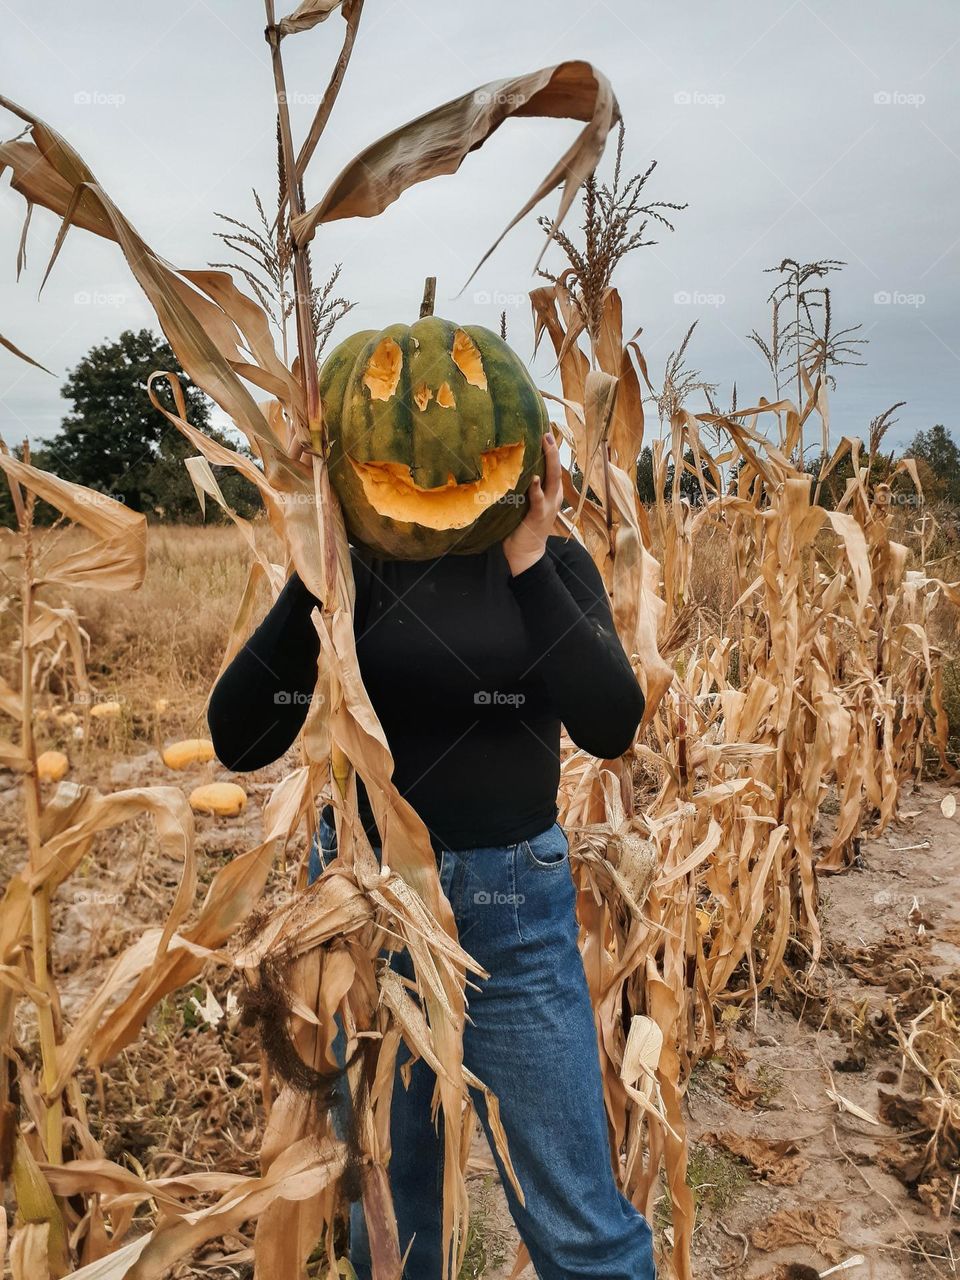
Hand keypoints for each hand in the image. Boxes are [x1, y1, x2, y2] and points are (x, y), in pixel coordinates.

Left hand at [503, 431, 561, 575]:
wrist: (525, 554)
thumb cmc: (520, 527)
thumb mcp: (522, 503)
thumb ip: (519, 487)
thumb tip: (503, 467)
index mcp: (550, 493)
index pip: (552, 468)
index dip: (550, 450)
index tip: (544, 431)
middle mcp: (552, 497)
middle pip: (555, 469)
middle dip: (552, 450)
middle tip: (546, 432)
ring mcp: (548, 507)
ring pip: (552, 480)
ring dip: (549, 461)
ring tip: (546, 444)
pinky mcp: (538, 517)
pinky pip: (539, 501)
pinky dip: (537, 490)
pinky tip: (533, 479)